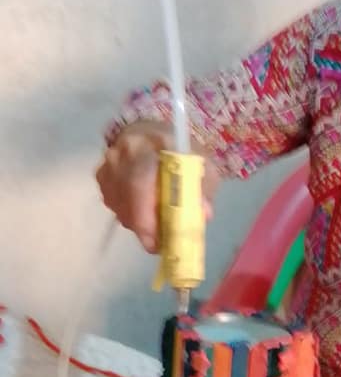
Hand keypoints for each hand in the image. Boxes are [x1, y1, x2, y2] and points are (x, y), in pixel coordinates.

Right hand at [95, 121, 219, 252]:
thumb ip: (204, 188)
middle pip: (127, 201)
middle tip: (162, 242)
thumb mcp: (203, 164)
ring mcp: (107, 165)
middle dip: (145, 228)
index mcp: (149, 145)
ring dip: (138, 222)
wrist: (152, 133)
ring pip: (119, 207)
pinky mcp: (101, 176)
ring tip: (158, 222)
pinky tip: (145, 210)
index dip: (146, 217)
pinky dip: (129, 214)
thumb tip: (204, 214)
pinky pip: (113, 205)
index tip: (158, 242)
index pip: (140, 183)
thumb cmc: (182, 151)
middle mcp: (122, 153)